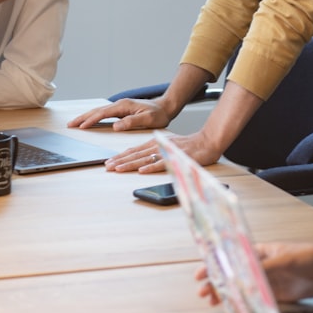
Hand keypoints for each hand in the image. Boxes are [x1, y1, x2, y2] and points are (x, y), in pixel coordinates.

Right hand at [68, 97, 173, 130]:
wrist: (165, 107)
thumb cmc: (158, 114)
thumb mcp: (147, 119)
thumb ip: (131, 122)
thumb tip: (115, 126)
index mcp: (124, 106)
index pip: (103, 113)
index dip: (91, 120)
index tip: (81, 126)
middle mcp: (120, 104)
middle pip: (97, 110)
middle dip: (83, 117)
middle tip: (70, 124)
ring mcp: (120, 107)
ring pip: (99, 111)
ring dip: (86, 116)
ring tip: (75, 123)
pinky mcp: (121, 110)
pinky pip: (103, 113)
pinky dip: (94, 117)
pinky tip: (89, 120)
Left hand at [104, 131, 220, 173]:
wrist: (206, 142)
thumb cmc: (188, 146)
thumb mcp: (166, 146)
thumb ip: (155, 152)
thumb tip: (142, 161)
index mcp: (154, 143)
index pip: (133, 150)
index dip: (120, 157)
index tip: (109, 162)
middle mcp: (157, 146)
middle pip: (135, 154)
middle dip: (120, 161)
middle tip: (107, 166)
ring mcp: (165, 152)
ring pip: (144, 159)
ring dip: (129, 164)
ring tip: (117, 169)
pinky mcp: (175, 158)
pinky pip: (161, 163)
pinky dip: (150, 167)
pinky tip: (141, 170)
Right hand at [195, 242, 312, 303]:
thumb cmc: (309, 256)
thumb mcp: (285, 259)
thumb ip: (266, 268)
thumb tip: (246, 276)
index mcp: (258, 251)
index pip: (232, 256)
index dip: (216, 263)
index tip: (203, 271)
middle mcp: (259, 266)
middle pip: (233, 274)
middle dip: (217, 281)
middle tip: (204, 290)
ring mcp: (266, 281)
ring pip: (240, 288)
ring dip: (226, 294)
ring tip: (212, 300)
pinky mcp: (274, 295)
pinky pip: (254, 300)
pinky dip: (243, 304)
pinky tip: (233, 307)